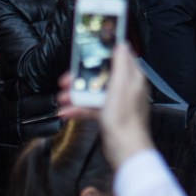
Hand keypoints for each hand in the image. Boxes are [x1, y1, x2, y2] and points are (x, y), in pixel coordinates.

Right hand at [56, 44, 152, 169]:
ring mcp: (116, 102)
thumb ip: (120, 64)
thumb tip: (122, 45)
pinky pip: (91, 107)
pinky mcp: (108, 115)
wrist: (124, 150)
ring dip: (76, 93)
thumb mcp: (121, 86)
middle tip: (68, 79)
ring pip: (93, 91)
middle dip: (82, 77)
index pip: (119, 57)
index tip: (88, 51)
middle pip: (101, 75)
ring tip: (63, 97)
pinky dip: (79, 108)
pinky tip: (67, 111)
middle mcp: (125, 88)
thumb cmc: (125, 121)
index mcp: (132, 78)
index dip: (103, 52)